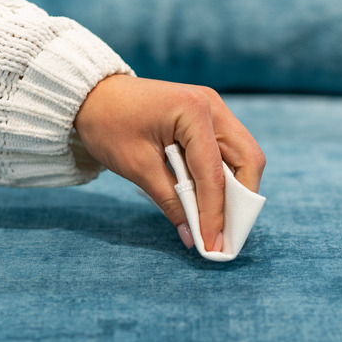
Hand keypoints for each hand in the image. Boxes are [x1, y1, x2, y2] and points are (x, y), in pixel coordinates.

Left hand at [74, 75, 265, 250]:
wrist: (93, 96)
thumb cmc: (108, 124)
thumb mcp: (137, 167)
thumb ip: (170, 201)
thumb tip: (193, 237)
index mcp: (193, 110)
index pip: (214, 172)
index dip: (215, 213)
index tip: (213, 246)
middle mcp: (212, 105)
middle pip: (248, 159)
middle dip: (241, 201)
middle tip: (226, 235)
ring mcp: (213, 109)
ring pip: (243, 156)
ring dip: (236, 190)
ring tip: (220, 222)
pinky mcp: (208, 117)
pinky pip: (228, 151)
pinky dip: (224, 177)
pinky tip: (210, 200)